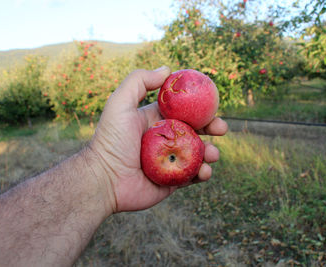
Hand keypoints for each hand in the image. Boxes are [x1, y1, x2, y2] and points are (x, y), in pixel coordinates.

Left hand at [89, 67, 227, 212]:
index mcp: (156, 120)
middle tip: (221, 129)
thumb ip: (139, 81)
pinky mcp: (173, 180)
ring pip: (198, 153)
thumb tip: (167, 69)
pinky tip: (204, 171)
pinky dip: (204, 173)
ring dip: (211, 152)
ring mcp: (170, 160)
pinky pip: (193, 175)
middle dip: (212, 128)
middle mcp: (165, 139)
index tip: (213, 105)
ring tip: (212, 154)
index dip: (200, 107)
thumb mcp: (120, 103)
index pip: (183, 111)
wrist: (105, 179)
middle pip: (196, 131)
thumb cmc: (112, 140)